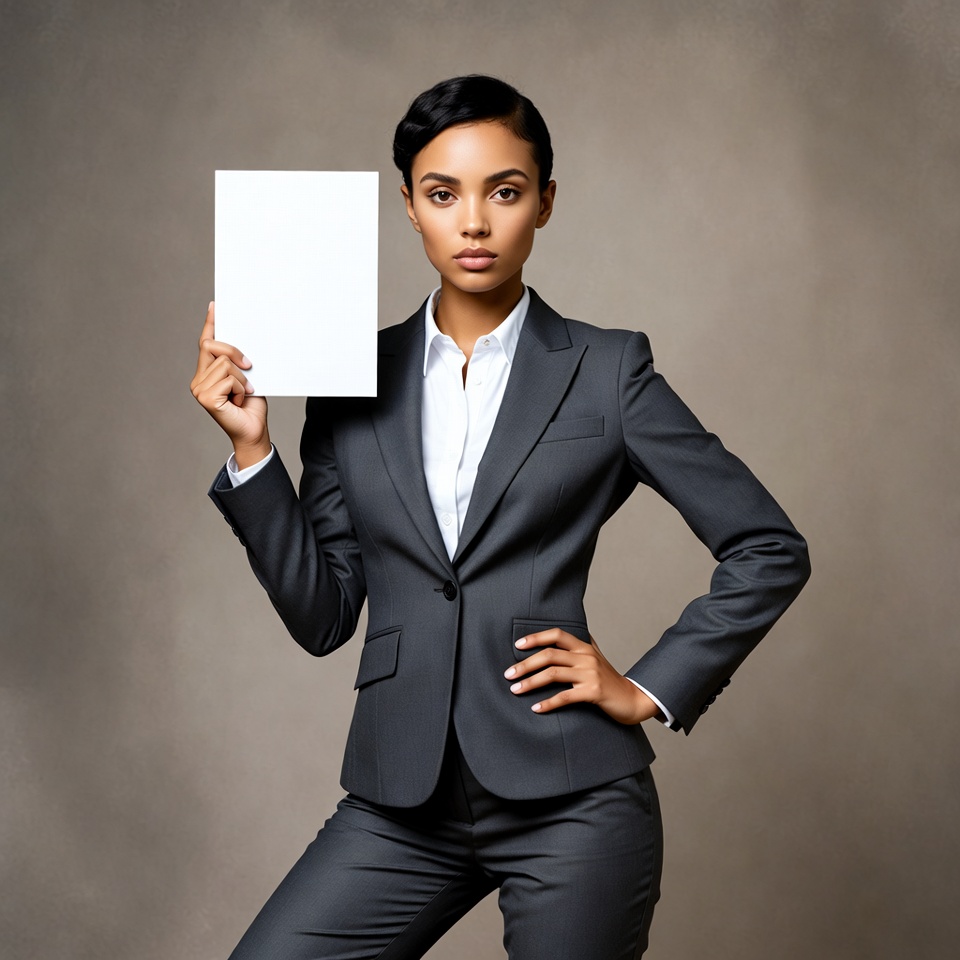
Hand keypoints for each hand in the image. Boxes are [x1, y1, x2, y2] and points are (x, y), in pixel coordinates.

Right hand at [190, 301, 270, 466]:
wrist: (254, 431)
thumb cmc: (251, 406)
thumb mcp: (247, 377)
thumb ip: (238, 361)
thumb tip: (242, 339)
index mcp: (206, 373)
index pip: (206, 343)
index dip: (211, 324)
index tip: (216, 306)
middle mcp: (198, 379)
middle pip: (212, 346)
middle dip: (234, 352)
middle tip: (250, 366)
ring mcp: (199, 389)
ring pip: (224, 363)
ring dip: (242, 377)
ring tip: (244, 393)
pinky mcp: (206, 398)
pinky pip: (228, 378)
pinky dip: (241, 387)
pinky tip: (240, 400)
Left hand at [503, 629, 661, 724]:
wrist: (633, 699)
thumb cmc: (610, 680)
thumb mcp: (597, 657)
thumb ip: (582, 645)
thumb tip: (566, 633)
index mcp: (584, 647)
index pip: (556, 635)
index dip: (536, 638)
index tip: (517, 645)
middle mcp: (586, 657)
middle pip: (549, 655)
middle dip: (525, 664)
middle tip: (508, 674)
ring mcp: (590, 674)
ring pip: (553, 674)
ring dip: (531, 682)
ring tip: (515, 690)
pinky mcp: (593, 692)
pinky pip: (565, 697)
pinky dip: (548, 703)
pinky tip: (536, 708)